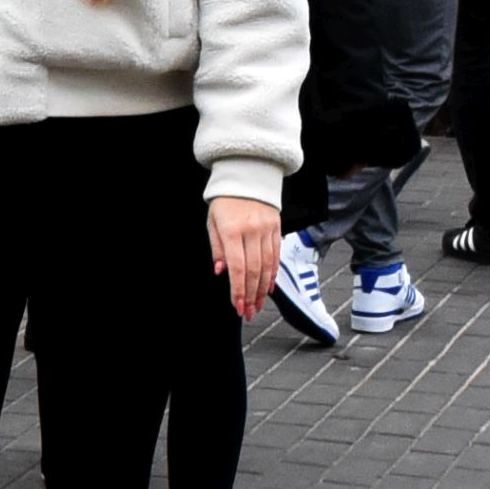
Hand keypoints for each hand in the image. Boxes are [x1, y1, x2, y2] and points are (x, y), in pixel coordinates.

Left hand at [207, 196, 280, 321]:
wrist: (246, 176)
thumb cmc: (224, 201)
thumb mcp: (212, 222)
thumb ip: (217, 248)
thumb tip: (221, 272)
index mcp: (232, 230)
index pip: (238, 268)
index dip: (238, 290)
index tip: (237, 306)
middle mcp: (252, 231)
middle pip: (254, 271)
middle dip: (251, 295)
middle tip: (248, 312)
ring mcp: (267, 230)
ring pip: (267, 266)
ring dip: (262, 289)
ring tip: (257, 305)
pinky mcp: (277, 228)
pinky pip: (276, 256)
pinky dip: (272, 274)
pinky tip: (268, 287)